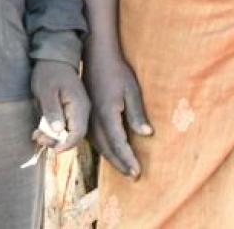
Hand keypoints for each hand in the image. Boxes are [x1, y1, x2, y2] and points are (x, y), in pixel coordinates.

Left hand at [30, 59, 89, 153]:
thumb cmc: (49, 73)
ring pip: (70, 132)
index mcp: (79, 106)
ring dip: (54, 137)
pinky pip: (66, 125)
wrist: (54, 57)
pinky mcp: (72, 109)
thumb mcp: (46, 92)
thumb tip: (58, 131)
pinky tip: (41, 129)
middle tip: (38, 138)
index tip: (51, 148)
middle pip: (74, 136)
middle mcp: (83, 110)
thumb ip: (52, 111)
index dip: (65, 145)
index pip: (78, 134)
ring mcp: (79, 110)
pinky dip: (54, 130)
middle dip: (56, 142)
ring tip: (37, 134)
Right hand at [83, 44, 151, 178]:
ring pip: (99, 147)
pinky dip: (104, 150)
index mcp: (107, 115)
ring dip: (112, 160)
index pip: (118, 144)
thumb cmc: (117, 72)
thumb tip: (147, 134)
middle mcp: (94, 121)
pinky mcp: (86, 117)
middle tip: (134, 175)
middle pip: (107, 150)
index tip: (137, 172)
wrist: (96, 58)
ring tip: (126, 169)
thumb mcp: (131, 90)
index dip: (127, 159)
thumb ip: (137, 114)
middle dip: (121, 164)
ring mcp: (88, 120)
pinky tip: (112, 153)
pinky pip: (94, 140)